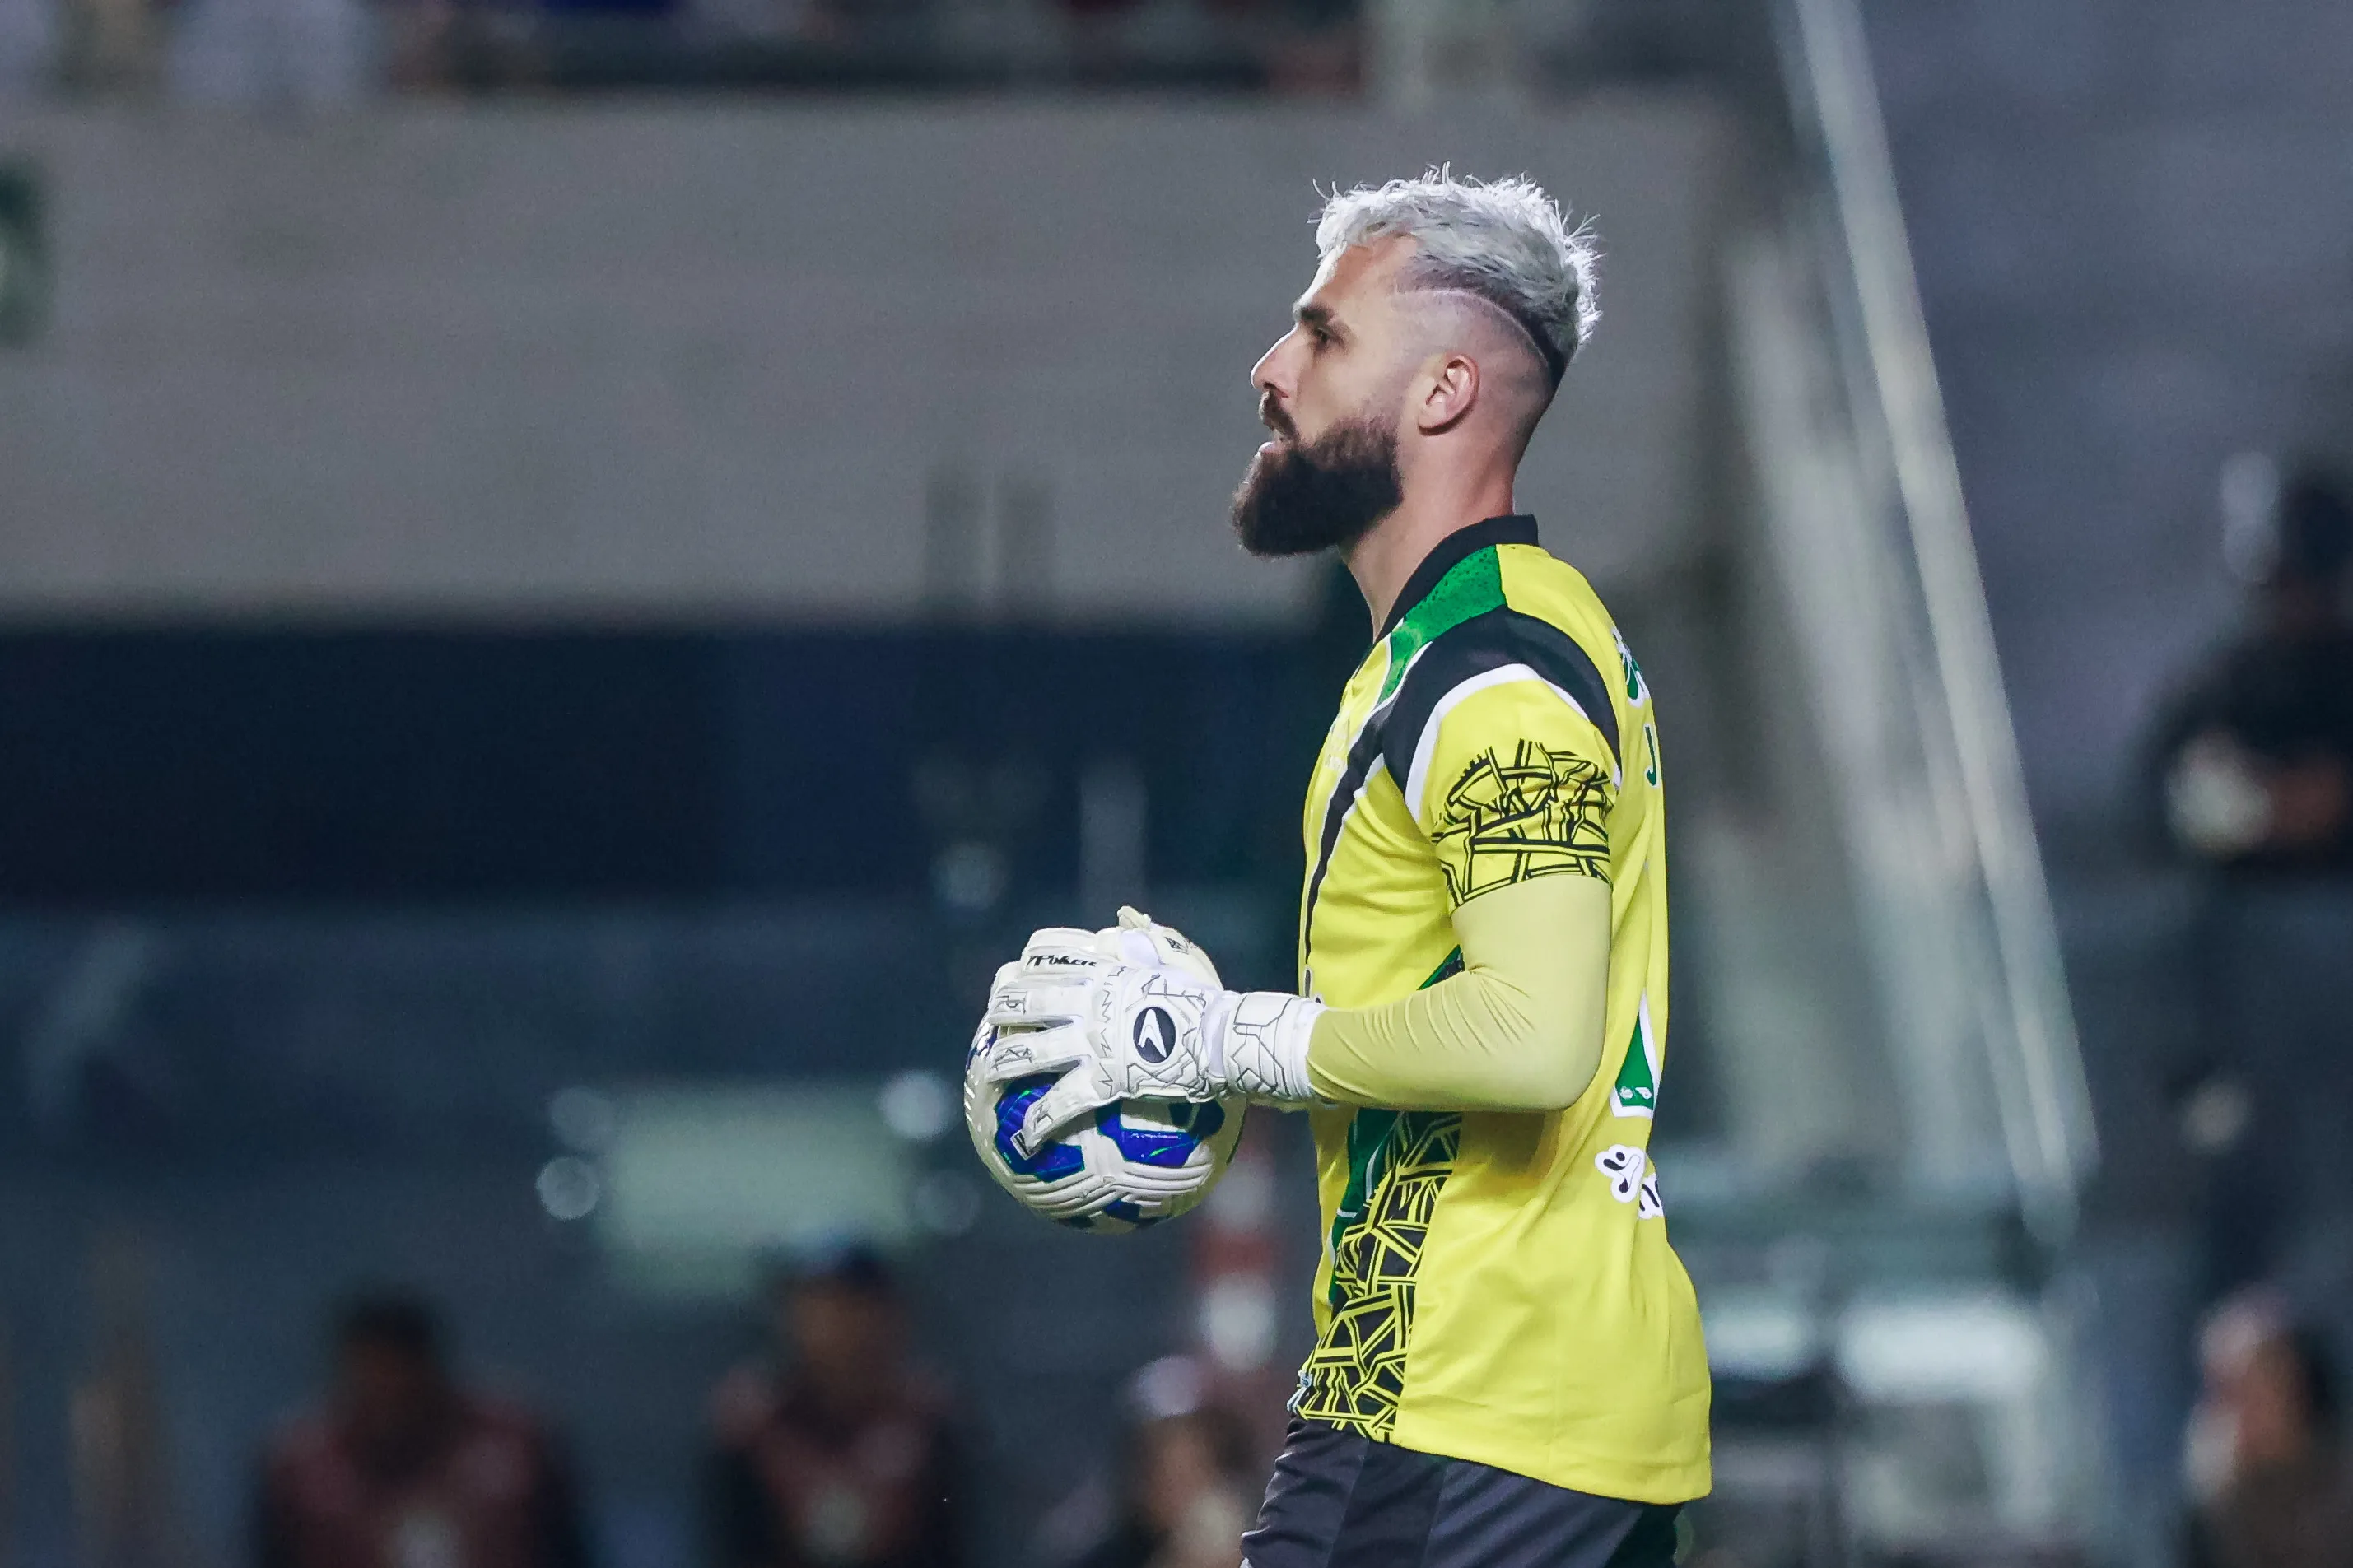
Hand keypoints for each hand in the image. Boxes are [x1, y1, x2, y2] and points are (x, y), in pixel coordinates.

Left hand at [978, 943, 1320, 1155]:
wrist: (1225, 1038)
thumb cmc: (1207, 1002)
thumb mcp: (1175, 962)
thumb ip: (1146, 942)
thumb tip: (1125, 917)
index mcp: (1103, 971)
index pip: (1047, 954)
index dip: (1022, 966)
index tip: (1009, 979)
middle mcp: (1088, 1002)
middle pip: (1025, 1001)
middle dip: (999, 1012)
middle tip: (990, 1025)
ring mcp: (1092, 1042)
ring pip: (1030, 1051)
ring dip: (1001, 1065)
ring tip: (987, 1078)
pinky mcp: (1104, 1079)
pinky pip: (1060, 1103)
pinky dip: (1039, 1123)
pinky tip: (1026, 1142)